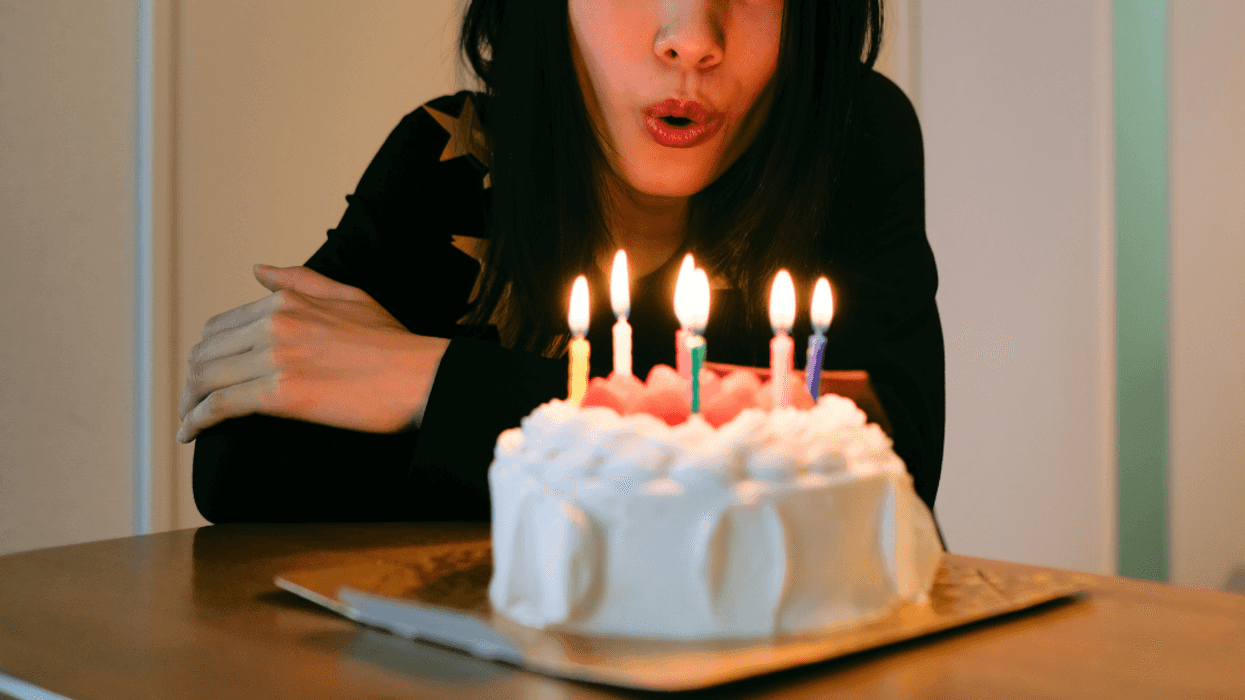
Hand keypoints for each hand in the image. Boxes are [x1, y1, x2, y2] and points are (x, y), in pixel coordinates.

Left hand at [177, 264, 449, 442]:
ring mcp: (275, 357)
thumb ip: (301, 280)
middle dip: (192, 380)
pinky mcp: (280, 394)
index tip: (207, 376)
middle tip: (192, 404)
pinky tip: (191, 433)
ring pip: (205, 379)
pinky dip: (198, 420)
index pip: (220, 326)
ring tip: (187, 422)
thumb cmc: (395, 343)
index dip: (207, 355)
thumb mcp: (350, 296)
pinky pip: (220, 406)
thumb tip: (258, 269)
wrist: (422, 378)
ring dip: (188, 403)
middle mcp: (274, 322)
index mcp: (286, 300)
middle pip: (205, 353)